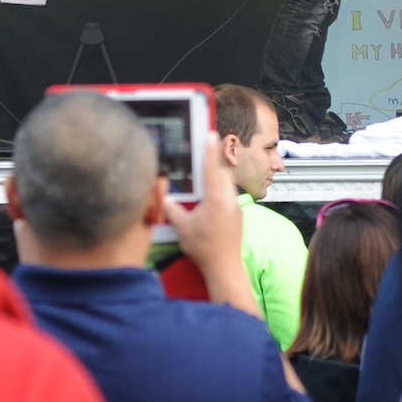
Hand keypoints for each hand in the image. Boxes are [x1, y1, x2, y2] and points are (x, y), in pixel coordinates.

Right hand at [165, 141, 262, 317]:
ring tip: (204, 174)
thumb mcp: (182, 227)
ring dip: (217, 177)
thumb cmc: (204, 249)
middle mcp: (230, 200)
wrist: (224, 267)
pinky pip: (229, 195)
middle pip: (222, 173)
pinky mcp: (239, 215)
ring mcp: (237, 207)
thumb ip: (171, 209)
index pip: (211, 168)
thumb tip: (163, 197)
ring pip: (227, 184)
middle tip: (204, 149)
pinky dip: (220, 190)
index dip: (209, 149)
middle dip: (213, 162)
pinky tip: (210, 197)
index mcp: (216, 199)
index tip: (210, 134)